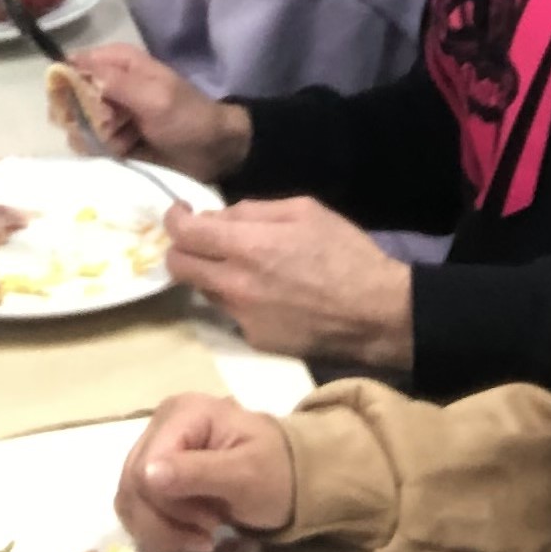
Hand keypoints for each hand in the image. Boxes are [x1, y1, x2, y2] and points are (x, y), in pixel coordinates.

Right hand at [69, 46, 251, 181]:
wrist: (214, 152)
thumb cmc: (188, 118)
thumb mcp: (155, 97)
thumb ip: (115, 84)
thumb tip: (70, 69)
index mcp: (119, 62)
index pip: (75, 64)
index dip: (70, 84)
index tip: (82, 104)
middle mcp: (109, 84)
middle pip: (70, 96)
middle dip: (84, 116)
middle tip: (111, 124)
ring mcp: (109, 113)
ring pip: (77, 123)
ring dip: (97, 136)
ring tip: (125, 140)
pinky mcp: (112, 138)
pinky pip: (89, 143)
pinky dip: (103, 149)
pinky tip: (125, 151)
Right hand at [115, 393, 292, 551]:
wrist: (293, 479)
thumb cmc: (277, 471)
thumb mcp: (246, 474)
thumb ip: (197, 472)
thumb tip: (146, 475)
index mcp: (182, 413)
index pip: (146, 467)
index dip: (170, 504)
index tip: (210, 523)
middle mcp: (159, 425)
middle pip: (132, 485)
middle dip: (167, 521)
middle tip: (209, 532)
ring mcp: (154, 449)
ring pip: (129, 501)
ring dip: (162, 530)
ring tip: (202, 534)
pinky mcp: (153, 475)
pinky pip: (136, 509)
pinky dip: (159, 531)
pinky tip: (189, 534)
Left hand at [165, 198, 413, 370]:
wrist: (376, 313)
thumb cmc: (345, 253)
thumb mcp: (304, 211)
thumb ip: (253, 211)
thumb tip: (218, 218)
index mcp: (246, 247)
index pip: (183, 234)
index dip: (174, 220)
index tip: (181, 214)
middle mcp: (234, 285)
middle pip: (178, 267)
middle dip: (181, 249)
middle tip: (200, 241)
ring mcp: (241, 317)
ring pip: (203, 290)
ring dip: (211, 274)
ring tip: (243, 267)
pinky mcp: (254, 340)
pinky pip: (231, 313)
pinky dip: (239, 299)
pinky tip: (268, 295)